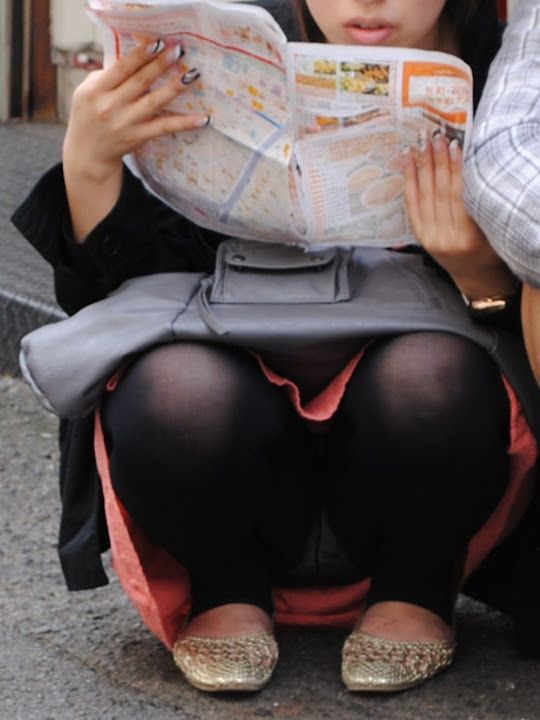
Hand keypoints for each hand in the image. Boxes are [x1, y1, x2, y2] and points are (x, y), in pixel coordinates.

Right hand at [63, 41, 208, 240]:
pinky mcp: (138, 137)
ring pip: (154, 102)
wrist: (88, 153)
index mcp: (96, 91)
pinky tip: (202, 118)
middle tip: (179, 51)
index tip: (158, 43)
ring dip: (174, 88)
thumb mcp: (86, 92)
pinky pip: (164, 128)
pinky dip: (184, 123)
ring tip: (192, 75)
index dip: (141, 55)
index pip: (122, 69)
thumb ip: (106, 76)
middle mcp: (110, 106)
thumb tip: (134, 59)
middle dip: (160, 65)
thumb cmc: (89, 115)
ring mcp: (126, 123)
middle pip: (140, 82)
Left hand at [403, 132, 515, 299]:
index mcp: (468, 237)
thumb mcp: (494, 228)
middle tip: (435, 136)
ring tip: (422, 144)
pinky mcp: (422, 238)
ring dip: (423, 167)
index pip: (459, 196)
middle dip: (437, 161)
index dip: (456, 169)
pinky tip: (410, 165)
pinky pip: (413, 207)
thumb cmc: (492, 249)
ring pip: (425, 197)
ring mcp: (431, 239)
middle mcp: (446, 239)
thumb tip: (473, 165)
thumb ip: (480, 204)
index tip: (456, 144)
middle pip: (439, 193)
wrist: (476, 277)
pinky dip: (410, 184)